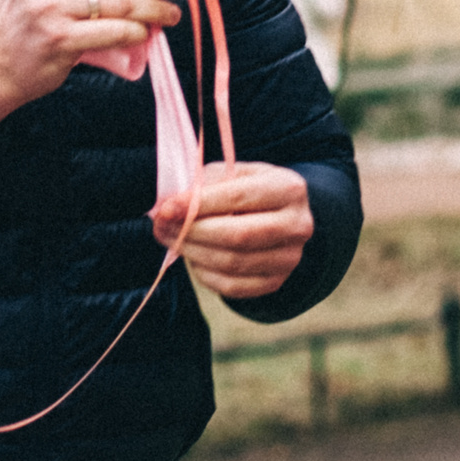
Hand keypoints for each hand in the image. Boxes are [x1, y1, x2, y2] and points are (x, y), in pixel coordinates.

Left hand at [152, 161, 313, 300]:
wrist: (282, 216)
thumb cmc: (249, 189)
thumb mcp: (233, 174)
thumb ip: (204, 185)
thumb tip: (167, 208)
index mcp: (289, 188)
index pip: (238, 197)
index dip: (198, 204)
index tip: (166, 208)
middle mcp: (297, 225)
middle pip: (237, 235)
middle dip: (192, 232)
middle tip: (162, 226)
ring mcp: (289, 258)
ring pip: (232, 263)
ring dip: (193, 252)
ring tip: (170, 239)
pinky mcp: (276, 282)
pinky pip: (232, 287)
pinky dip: (205, 274)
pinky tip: (192, 257)